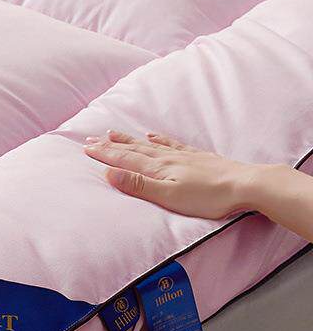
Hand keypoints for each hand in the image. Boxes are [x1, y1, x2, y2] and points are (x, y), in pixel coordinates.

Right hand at [83, 130, 262, 218]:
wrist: (245, 185)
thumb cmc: (207, 197)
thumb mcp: (168, 196)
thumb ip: (138, 184)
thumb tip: (110, 173)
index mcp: (157, 169)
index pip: (124, 159)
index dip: (103, 153)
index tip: (85, 148)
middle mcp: (166, 158)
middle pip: (132, 149)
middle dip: (110, 144)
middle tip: (91, 138)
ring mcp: (181, 156)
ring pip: (148, 144)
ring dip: (128, 139)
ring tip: (113, 133)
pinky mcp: (195, 157)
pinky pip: (170, 144)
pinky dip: (157, 138)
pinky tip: (153, 135)